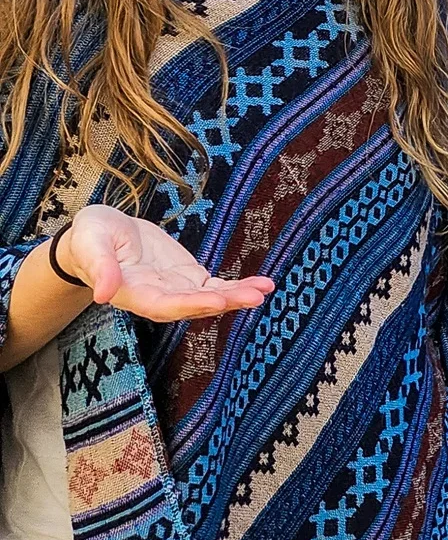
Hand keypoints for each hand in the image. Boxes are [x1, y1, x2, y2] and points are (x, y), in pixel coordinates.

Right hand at [57, 204, 274, 323]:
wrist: (101, 234)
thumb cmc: (91, 238)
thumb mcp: (90, 243)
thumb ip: (99, 267)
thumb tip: (102, 295)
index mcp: (133, 293)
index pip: (163, 305)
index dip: (189, 304)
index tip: (216, 301)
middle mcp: (157, 297)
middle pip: (193, 305)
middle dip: (224, 301)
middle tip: (254, 297)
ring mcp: (175, 288)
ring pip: (209, 297)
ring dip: (237, 296)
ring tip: (264, 290)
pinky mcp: (187, 277)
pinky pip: (215, 285)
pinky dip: (237, 286)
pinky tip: (261, 285)